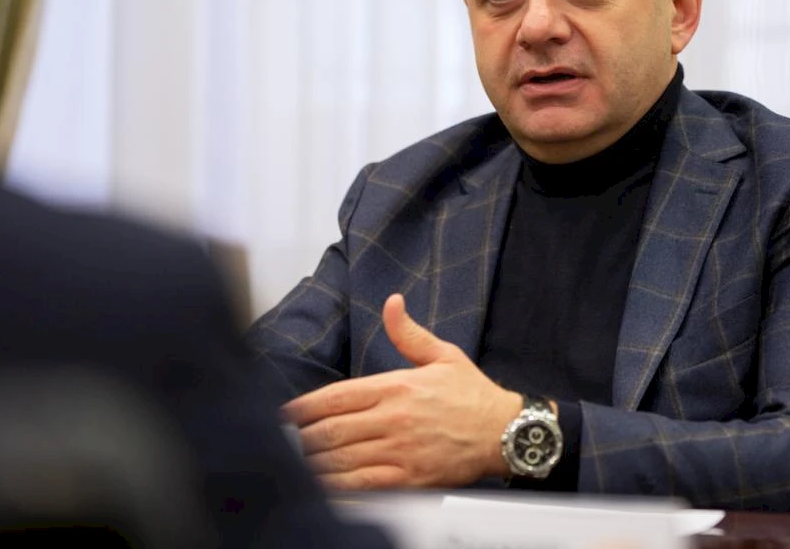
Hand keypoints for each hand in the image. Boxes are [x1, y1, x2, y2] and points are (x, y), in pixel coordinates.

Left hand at [282, 293, 522, 490]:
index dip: (303, 408)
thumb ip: (408, 333)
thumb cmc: (474, 396)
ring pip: (342, 459)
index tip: (285, 414)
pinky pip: (363, 485)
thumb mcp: (443, 355)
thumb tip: (392, 303)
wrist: (506, 432)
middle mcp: (394, 419)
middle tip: (283, 442)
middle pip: (332, 430)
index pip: (336, 397)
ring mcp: (401, 450)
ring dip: (314, 463)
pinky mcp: (410, 478)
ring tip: (296, 464)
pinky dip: (338, 486)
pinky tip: (323, 486)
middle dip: (301, 438)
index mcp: (397, 387)